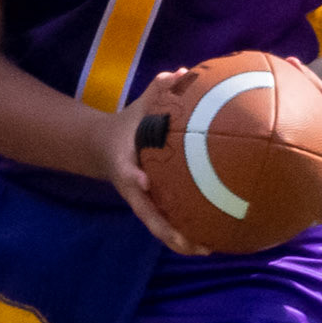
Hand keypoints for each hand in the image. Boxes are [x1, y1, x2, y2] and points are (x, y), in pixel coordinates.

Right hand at [105, 71, 209, 255]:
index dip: (134, 179)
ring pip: (162, 227)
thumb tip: (181, 73)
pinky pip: (173, 220)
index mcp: (126, 167)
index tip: (144, 182)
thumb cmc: (128, 125)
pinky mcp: (155, 204)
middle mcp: (136, 191)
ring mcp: (145, 201)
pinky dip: (190, 230)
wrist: (104, 146)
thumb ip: (158, 90)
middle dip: (170, 233)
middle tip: (197, 244)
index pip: (128, 175)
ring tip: (210, 249)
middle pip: (150, 218)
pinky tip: (217, 235)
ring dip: (183, 241)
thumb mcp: (140, 106)